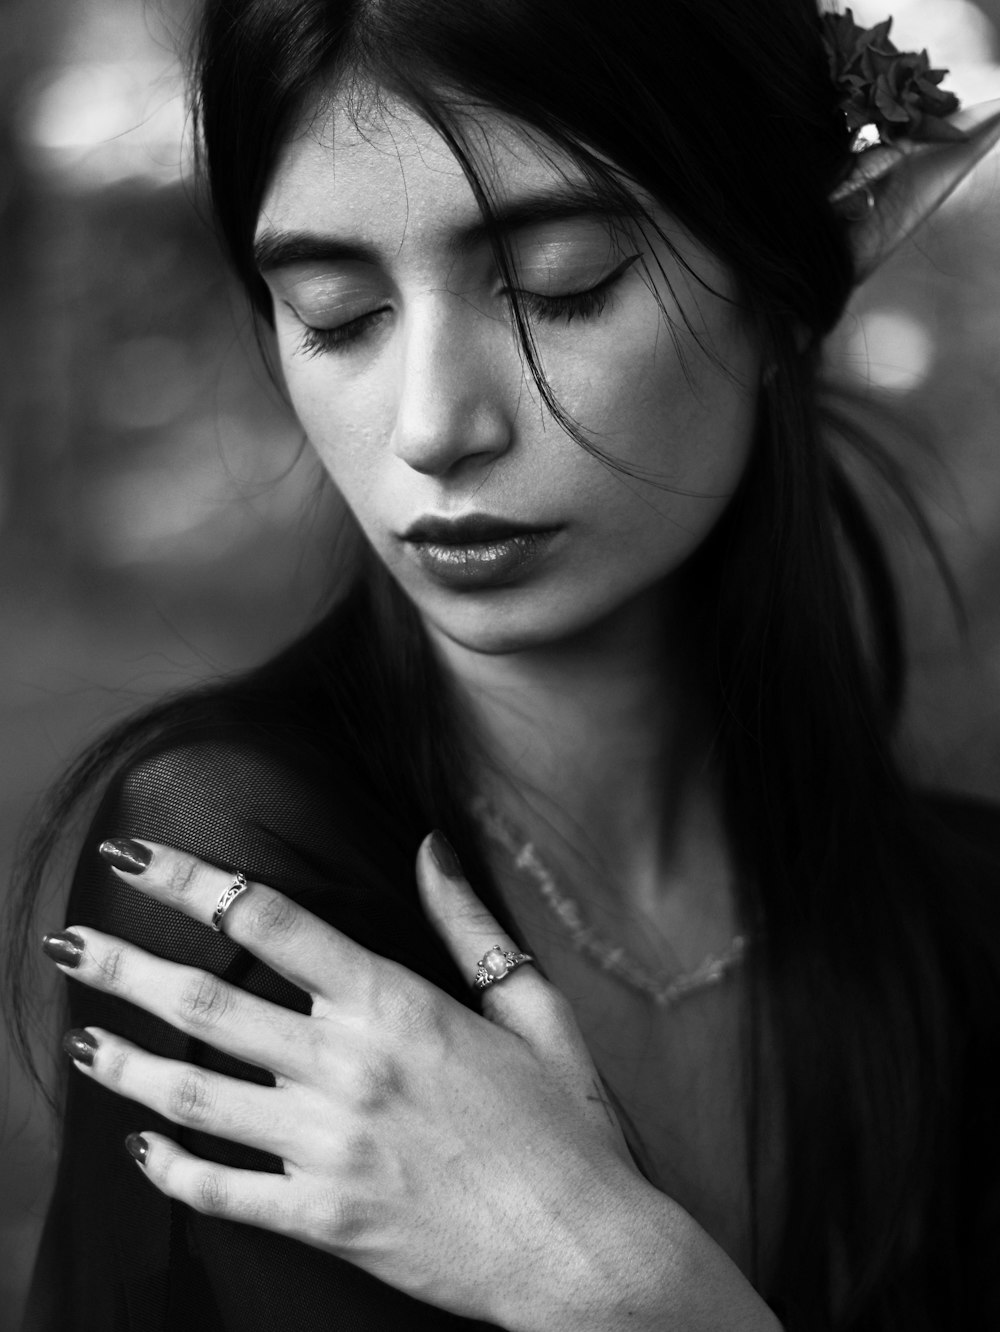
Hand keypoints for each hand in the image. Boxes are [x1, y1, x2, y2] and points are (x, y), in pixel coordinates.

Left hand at [48, 833, 779, 1331]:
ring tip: (84, 1042)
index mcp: (397, 1005)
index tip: (137, 857)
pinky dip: (172, 1167)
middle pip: (208, 1001)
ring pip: (196, 1094)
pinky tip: (144, 1147)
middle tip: (71, 942)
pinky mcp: (324, 1217)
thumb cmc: (567, 1126)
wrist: (584, 1254)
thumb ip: (469, 926)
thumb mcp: (532, 1010)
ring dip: (128, 1064)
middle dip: (126, 965)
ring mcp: (329, 1147)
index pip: (269, 921)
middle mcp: (349, 1067)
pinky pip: (222, 1191)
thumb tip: (429, 848)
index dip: (190, 880)